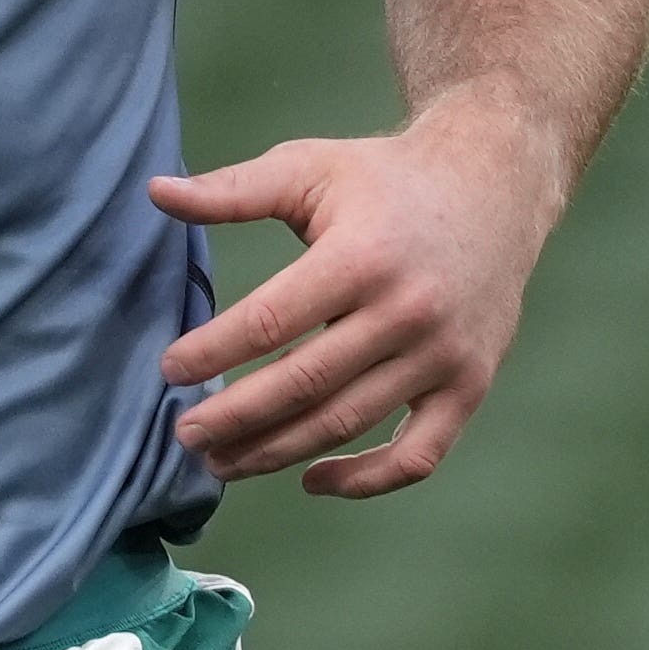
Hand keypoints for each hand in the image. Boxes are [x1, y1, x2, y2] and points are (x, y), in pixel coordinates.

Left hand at [148, 102, 563, 498]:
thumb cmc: (384, 179)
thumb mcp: (309, 168)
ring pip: (350, 423)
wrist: (492, 187)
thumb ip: (233, 190)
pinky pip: (418, 455)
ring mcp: (443, 356)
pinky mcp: (470, 386)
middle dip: (235, 417)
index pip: (272, 321)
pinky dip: (367, 481)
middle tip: (185, 435)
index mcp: (361, 257)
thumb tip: (155, 192)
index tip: (168, 370)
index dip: (214, 351)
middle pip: (306, 384)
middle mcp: (407, 312)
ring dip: (279, 452)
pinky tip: (312, 480)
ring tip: (222, 462)